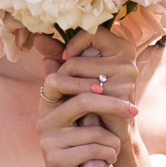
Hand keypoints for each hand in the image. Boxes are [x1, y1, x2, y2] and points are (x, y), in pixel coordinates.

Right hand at [35, 69, 136, 166]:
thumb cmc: (79, 145)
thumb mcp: (80, 116)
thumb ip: (81, 88)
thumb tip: (86, 53)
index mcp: (48, 103)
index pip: (60, 78)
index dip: (86, 79)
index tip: (108, 84)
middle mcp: (43, 118)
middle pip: (83, 101)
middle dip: (113, 105)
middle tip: (133, 111)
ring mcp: (47, 140)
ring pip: (94, 130)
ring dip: (113, 141)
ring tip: (115, 147)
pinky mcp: (56, 160)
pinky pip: (94, 150)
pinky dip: (109, 154)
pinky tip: (109, 159)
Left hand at [37, 29, 154, 143]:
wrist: (113, 133)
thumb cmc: (94, 99)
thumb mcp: (76, 73)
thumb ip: (59, 54)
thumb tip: (38, 38)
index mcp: (121, 48)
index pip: (90, 33)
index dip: (73, 44)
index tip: (66, 59)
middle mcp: (127, 60)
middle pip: (76, 61)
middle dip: (64, 77)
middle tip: (68, 90)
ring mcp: (127, 77)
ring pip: (78, 78)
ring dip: (68, 91)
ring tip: (74, 100)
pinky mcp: (121, 94)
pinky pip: (84, 93)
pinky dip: (76, 101)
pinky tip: (80, 110)